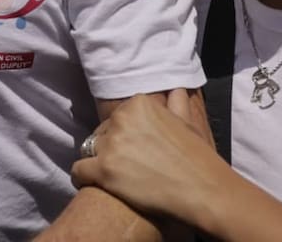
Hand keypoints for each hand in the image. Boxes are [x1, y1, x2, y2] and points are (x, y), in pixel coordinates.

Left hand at [71, 92, 232, 224]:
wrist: (204, 191)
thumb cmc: (197, 159)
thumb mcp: (187, 123)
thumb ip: (176, 103)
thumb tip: (176, 90)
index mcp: (138, 104)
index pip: (115, 118)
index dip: (122, 136)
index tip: (132, 151)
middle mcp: (122, 119)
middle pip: (100, 134)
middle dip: (109, 149)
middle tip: (125, 167)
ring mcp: (112, 145)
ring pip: (88, 151)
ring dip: (97, 163)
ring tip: (111, 178)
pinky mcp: (104, 170)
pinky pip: (78, 171)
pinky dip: (81, 178)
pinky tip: (92, 184)